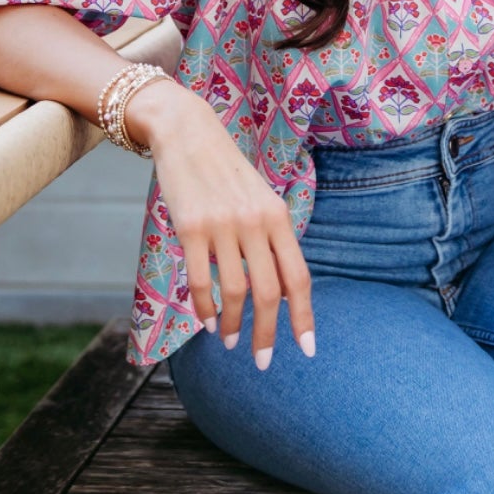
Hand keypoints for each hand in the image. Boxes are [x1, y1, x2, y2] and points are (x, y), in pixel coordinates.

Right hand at [127, 80, 315, 371]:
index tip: (306, 350)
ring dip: (233, 326)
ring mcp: (223, 225)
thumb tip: (279, 294)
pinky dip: (204, 308)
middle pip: (268, 293)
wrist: (187, 132)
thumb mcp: (259, 199)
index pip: (298, 277)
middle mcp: (255, 222)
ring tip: (229, 341)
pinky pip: (200, 281)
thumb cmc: (225, 171)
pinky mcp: (191, 228)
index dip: (304, 317)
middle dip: (266, 335)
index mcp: (278, 215)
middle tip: (261, 361)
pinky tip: (207, 321)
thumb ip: (271, 240)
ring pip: (234, 292)